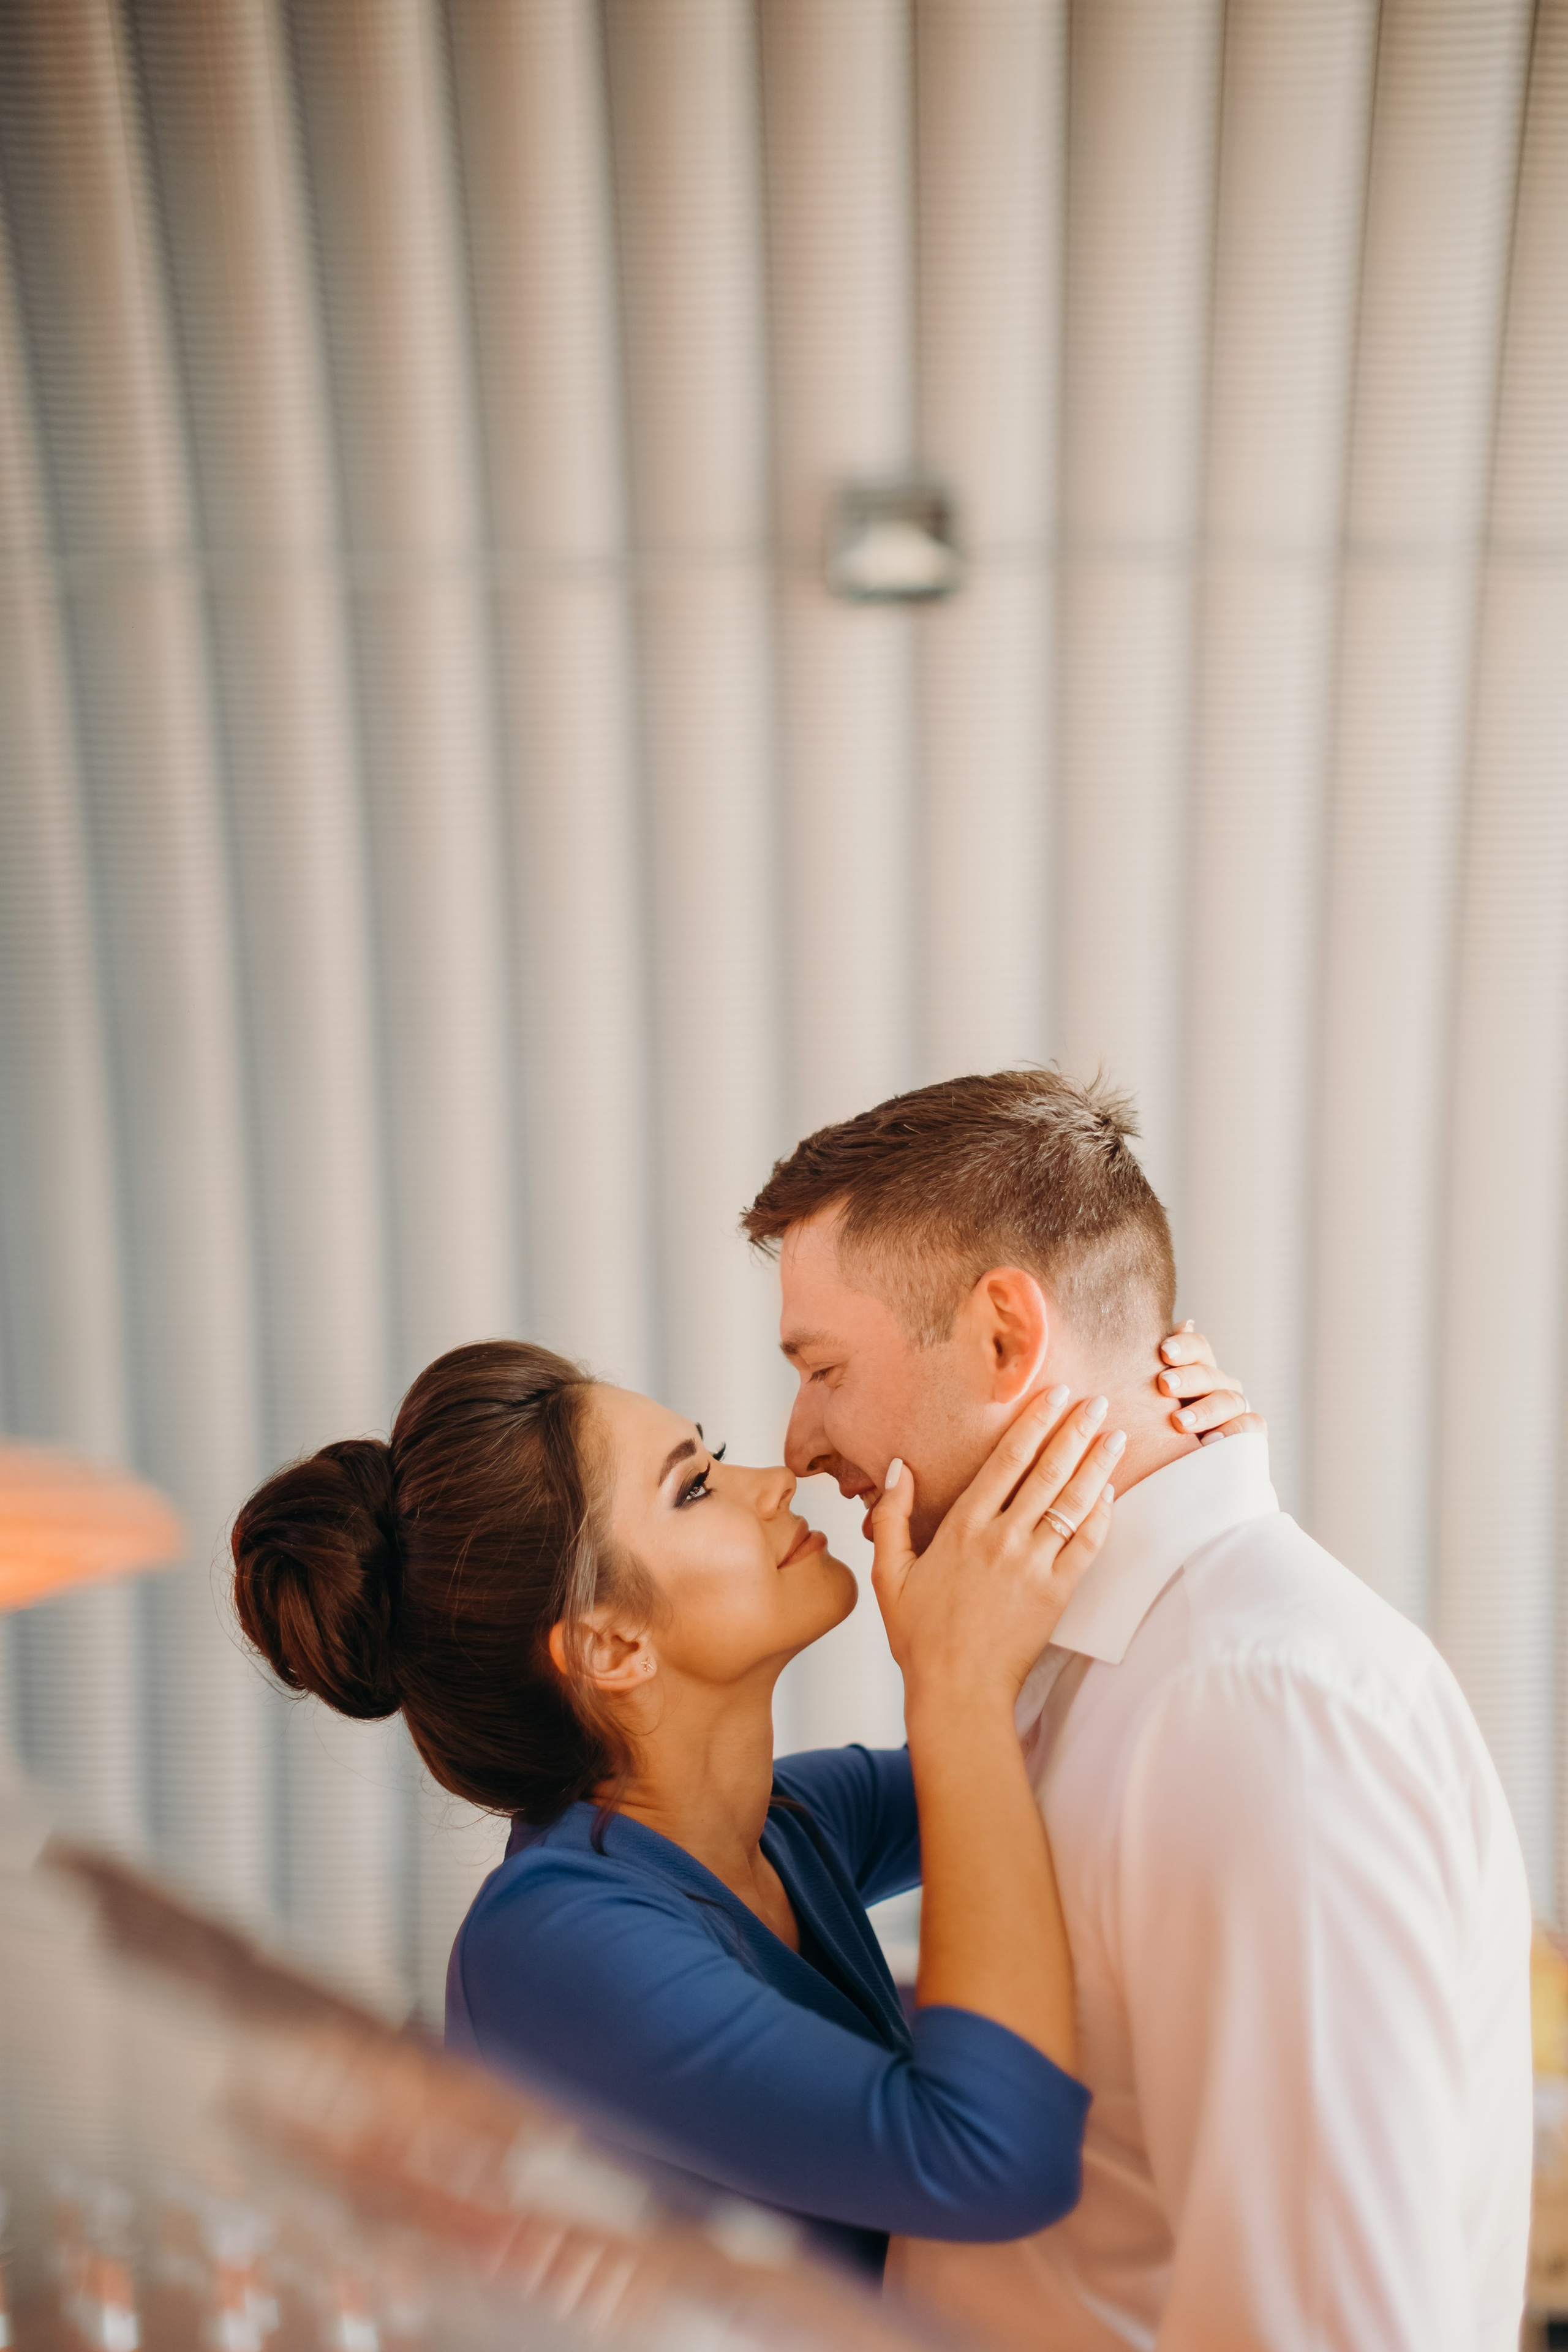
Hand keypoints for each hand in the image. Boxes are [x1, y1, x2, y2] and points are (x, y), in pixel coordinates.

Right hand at [870, 1387, 1121, 1710]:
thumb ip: (891, 1517)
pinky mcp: (1057, 1593)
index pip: (1007, 1461)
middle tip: (1098, 1402)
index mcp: (963, 1528)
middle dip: (1075, 1431)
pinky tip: (1110, 1494)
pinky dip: (1102, 1517)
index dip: (1034, 1423)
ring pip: (1073, 1503)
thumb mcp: (889, 1574)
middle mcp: (1002, 1539)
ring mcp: (1033, 1565)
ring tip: (1116, 1437)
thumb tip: (898, 1468)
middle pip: (1047, 1472)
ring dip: (1098, 1466)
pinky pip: (1087, 1546)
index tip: (1055, 1395)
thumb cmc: (920, 1637)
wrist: (958, 1690)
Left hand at [1157, 1322, 1265, 1443]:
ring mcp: (1233, 1411)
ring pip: (1230, 1401)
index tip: (1164, 1351)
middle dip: (1188, 1379)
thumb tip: (1184, 1324)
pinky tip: (1210, 1441)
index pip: (1197, 1347)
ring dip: (1206, 1410)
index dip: (1185, 1346)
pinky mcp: (1246, 1435)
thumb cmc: (1147, 1422)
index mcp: (1195, 1368)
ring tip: (1180, 1422)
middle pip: (1210, 1375)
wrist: (1160, 1463)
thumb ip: (1153, 1363)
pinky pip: (1252, 1427)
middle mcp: (1217, 1386)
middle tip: (1164, 1385)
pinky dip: (1236, 1431)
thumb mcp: (1145, 1395)